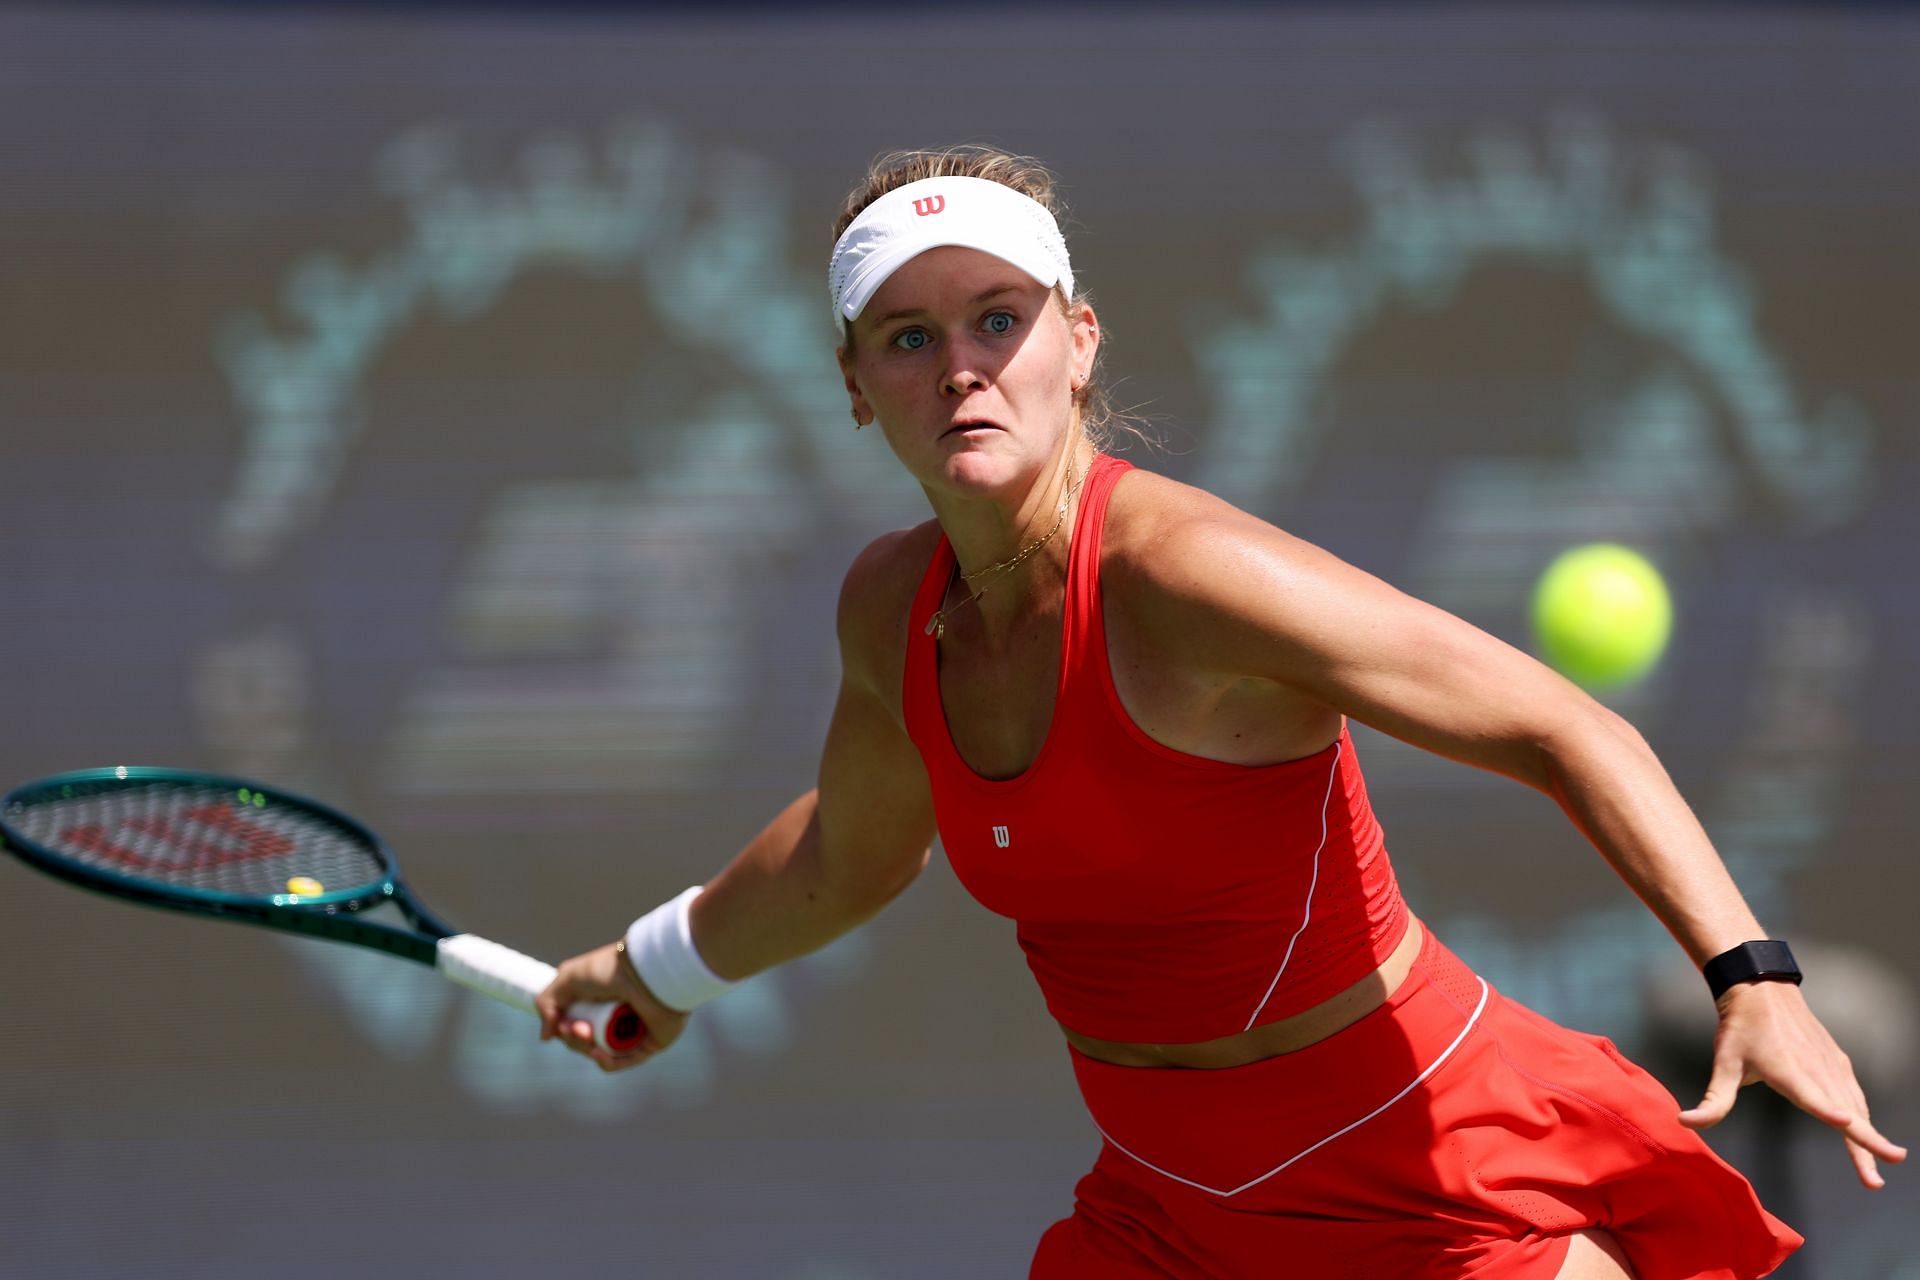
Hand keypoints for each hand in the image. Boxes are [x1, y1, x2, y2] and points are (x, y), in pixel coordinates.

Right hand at [536, 940, 689, 1072]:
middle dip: (574, 1038)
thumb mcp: (568, 978)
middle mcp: (616, 1014)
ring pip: (600, 1053)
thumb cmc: (609, 970)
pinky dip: (607, 1062)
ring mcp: (632, 1030)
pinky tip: (599, 1054)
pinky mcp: (648, 1043)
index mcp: (599, 998)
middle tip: (577, 1028)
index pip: (574, 1023)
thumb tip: (546, 1036)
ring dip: (586, 1049)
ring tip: (587, 1034)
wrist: (645, 973)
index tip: (562, 1024)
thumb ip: (548, 1003)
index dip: (564, 1028)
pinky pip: (621, 1062)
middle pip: (585, 1040)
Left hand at [1678, 980, 1907, 1187]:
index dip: (1828, 1110)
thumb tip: (1685, 1123)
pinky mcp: (1838, 1062)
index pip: (1810, 1094)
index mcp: (1788, 1070)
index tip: (1847, 1123)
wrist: (1761, 988)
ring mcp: (1831, 1065)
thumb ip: (1713, 1100)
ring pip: (1857, 1107)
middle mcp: (1816, 1069)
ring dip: (1871, 1138)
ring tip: (1883, 1164)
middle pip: (1846, 1112)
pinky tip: (1867, 1134)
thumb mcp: (1723, 1063)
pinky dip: (1865, 1117)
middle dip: (1866, 1144)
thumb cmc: (1740, 1029)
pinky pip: (1855, 1095)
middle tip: (1877, 1181)